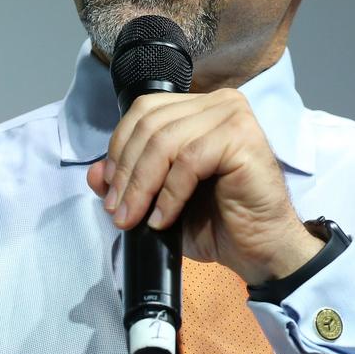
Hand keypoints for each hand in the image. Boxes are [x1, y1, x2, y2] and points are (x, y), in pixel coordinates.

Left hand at [86, 89, 322, 284]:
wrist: (261, 251)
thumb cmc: (218, 223)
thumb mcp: (161, 201)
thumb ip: (130, 181)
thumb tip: (92, 173)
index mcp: (199, 107)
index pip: (144, 111)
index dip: (119, 149)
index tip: (109, 190)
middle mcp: (219, 102)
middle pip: (150, 125)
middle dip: (126, 172)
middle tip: (118, 211)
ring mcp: (233, 116)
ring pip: (165, 142)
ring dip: (143, 186)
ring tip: (136, 218)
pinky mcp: (243, 138)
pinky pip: (189, 161)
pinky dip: (170, 194)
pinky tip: (164, 219)